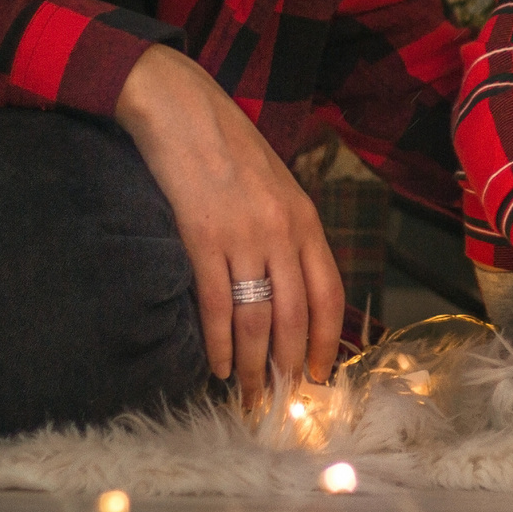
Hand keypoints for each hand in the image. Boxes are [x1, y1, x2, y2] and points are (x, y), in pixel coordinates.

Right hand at [114, 46, 346, 406]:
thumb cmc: (228, 148)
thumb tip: (289, 287)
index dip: (328, 340)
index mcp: (305, 220)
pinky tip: (217, 366)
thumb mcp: (275, 186)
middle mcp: (282, 232)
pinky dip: (218, 343)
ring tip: (249, 396)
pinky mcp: (202, 239)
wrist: (183, 111)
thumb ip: (287, 233)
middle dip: (290, 365)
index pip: (329, 294)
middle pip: (295, 316)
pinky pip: (216, 304)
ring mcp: (244, 236)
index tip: (322, 375)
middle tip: (282, 400)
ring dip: (253, 365)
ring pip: (256, 319)